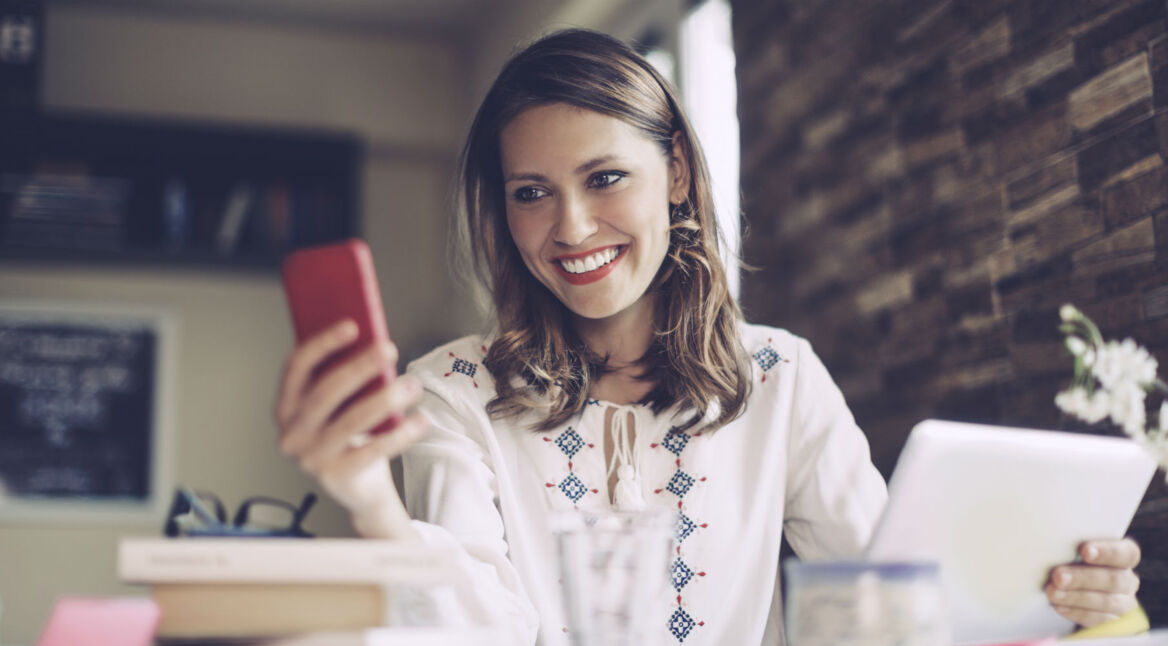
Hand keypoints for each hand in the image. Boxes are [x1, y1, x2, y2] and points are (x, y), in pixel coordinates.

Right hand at [274, 320, 427, 537]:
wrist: (358, 487)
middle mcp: (291, 433)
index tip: (352, 325)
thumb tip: (372, 341)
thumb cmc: (349, 434)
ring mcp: (310, 459)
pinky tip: (420, 419)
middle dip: (359, 367)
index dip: (322, 344)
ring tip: (414, 384)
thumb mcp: (340, 405)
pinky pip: (372, 451)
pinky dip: (400, 434)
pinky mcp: (336, 478)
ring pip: (352, 421)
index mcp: (286, 406)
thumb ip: (344, 376)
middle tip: (388, 348)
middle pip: (326, 392)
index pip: (296, 367)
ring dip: (386, 399)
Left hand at [1045, 538, 1140, 627]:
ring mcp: (1123, 604)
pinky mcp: (1112, 623)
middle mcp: (1127, 581)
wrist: (1071, 590)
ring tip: (1052, 593)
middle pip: (1113, 579)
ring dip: (1076, 597)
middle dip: (1083, 577)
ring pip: (1105, 601)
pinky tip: (1059, 607)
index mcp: (1124, 557)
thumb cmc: (1071, 562)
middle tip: (1058, 576)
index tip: (1085, 551)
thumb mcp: (1074, 552)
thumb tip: (1052, 546)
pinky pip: (1097, 620)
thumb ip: (1072, 549)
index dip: (1107, 552)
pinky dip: (1076, 612)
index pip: (1126, 553)